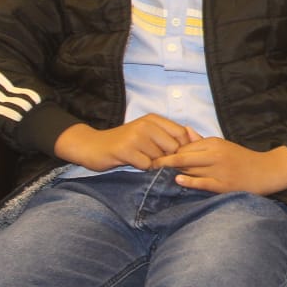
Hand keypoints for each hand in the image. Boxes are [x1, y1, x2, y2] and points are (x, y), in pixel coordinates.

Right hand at [54, 114, 193, 170]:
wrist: (92, 146)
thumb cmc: (125, 143)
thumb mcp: (147, 134)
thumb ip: (167, 136)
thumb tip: (194, 142)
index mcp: (154, 119)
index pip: (182, 134)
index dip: (182, 148)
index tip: (173, 155)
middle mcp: (146, 124)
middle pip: (173, 147)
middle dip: (167, 157)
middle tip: (152, 158)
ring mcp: (135, 136)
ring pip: (160, 157)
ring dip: (152, 163)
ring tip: (140, 158)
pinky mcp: (125, 149)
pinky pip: (146, 165)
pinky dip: (142, 167)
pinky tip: (132, 162)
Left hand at [153, 132, 286, 195]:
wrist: (267, 171)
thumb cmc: (243, 159)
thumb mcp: (223, 145)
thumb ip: (202, 140)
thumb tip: (184, 130)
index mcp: (214, 143)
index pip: (185, 145)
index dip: (167, 150)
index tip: (151, 154)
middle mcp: (215, 154)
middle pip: (183, 156)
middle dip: (163, 160)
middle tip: (146, 164)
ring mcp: (220, 170)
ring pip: (190, 169)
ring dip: (172, 171)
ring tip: (154, 175)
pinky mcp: (224, 184)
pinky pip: (202, 182)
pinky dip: (188, 181)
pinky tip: (177, 180)